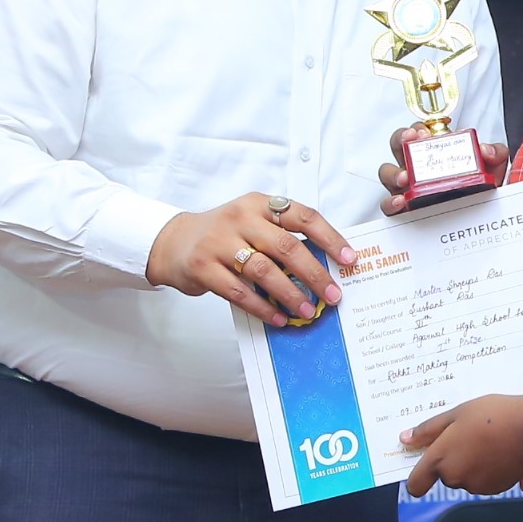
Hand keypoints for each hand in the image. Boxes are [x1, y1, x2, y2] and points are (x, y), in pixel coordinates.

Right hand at [146, 192, 354, 326]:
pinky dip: (262, 307)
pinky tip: (278, 317)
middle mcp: (240, 218)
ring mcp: (219, 242)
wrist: (172, 242)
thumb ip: (282, 236)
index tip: (350, 259)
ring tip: (308, 310)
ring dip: (290, 294)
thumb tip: (325, 265)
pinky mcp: (202, 267)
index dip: (330, 238)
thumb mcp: (252, 222)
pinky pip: (239, 291)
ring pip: (264, 270)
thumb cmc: (224, 234)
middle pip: (288, 246)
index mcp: (260, 204)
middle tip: (333, 294)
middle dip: (315, 274)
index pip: (304, 216)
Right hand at [376, 125, 509, 214]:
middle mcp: (418, 167)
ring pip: (388, 174)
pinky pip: (388, 206)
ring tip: (405, 177)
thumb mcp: (493, 168)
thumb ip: (495, 153)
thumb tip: (485, 150)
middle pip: (397, 146)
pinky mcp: (405, 212)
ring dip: (393, 172)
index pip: (418, 132)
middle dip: (400, 140)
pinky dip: (390, 202)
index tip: (422, 132)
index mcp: (436, 151)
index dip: (416, 129)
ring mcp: (408, 189)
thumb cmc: (483, 190)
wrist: (485, 219)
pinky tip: (400, 201)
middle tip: (411, 142)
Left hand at [401, 394, 522, 495]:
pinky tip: (500, 452)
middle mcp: (454, 478)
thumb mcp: (456, 414)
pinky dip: (487, 470)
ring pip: (464, 477)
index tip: (426, 461)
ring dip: (470, 465)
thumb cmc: (490, 415)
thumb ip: (428, 430)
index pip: (416, 483)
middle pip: (444, 475)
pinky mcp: (494, 489)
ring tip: (488, 441)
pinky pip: (483, 481)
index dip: (417, 476)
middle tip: (468, 435)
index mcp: (440, 459)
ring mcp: (475, 486)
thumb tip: (404, 440)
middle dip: (452, 460)